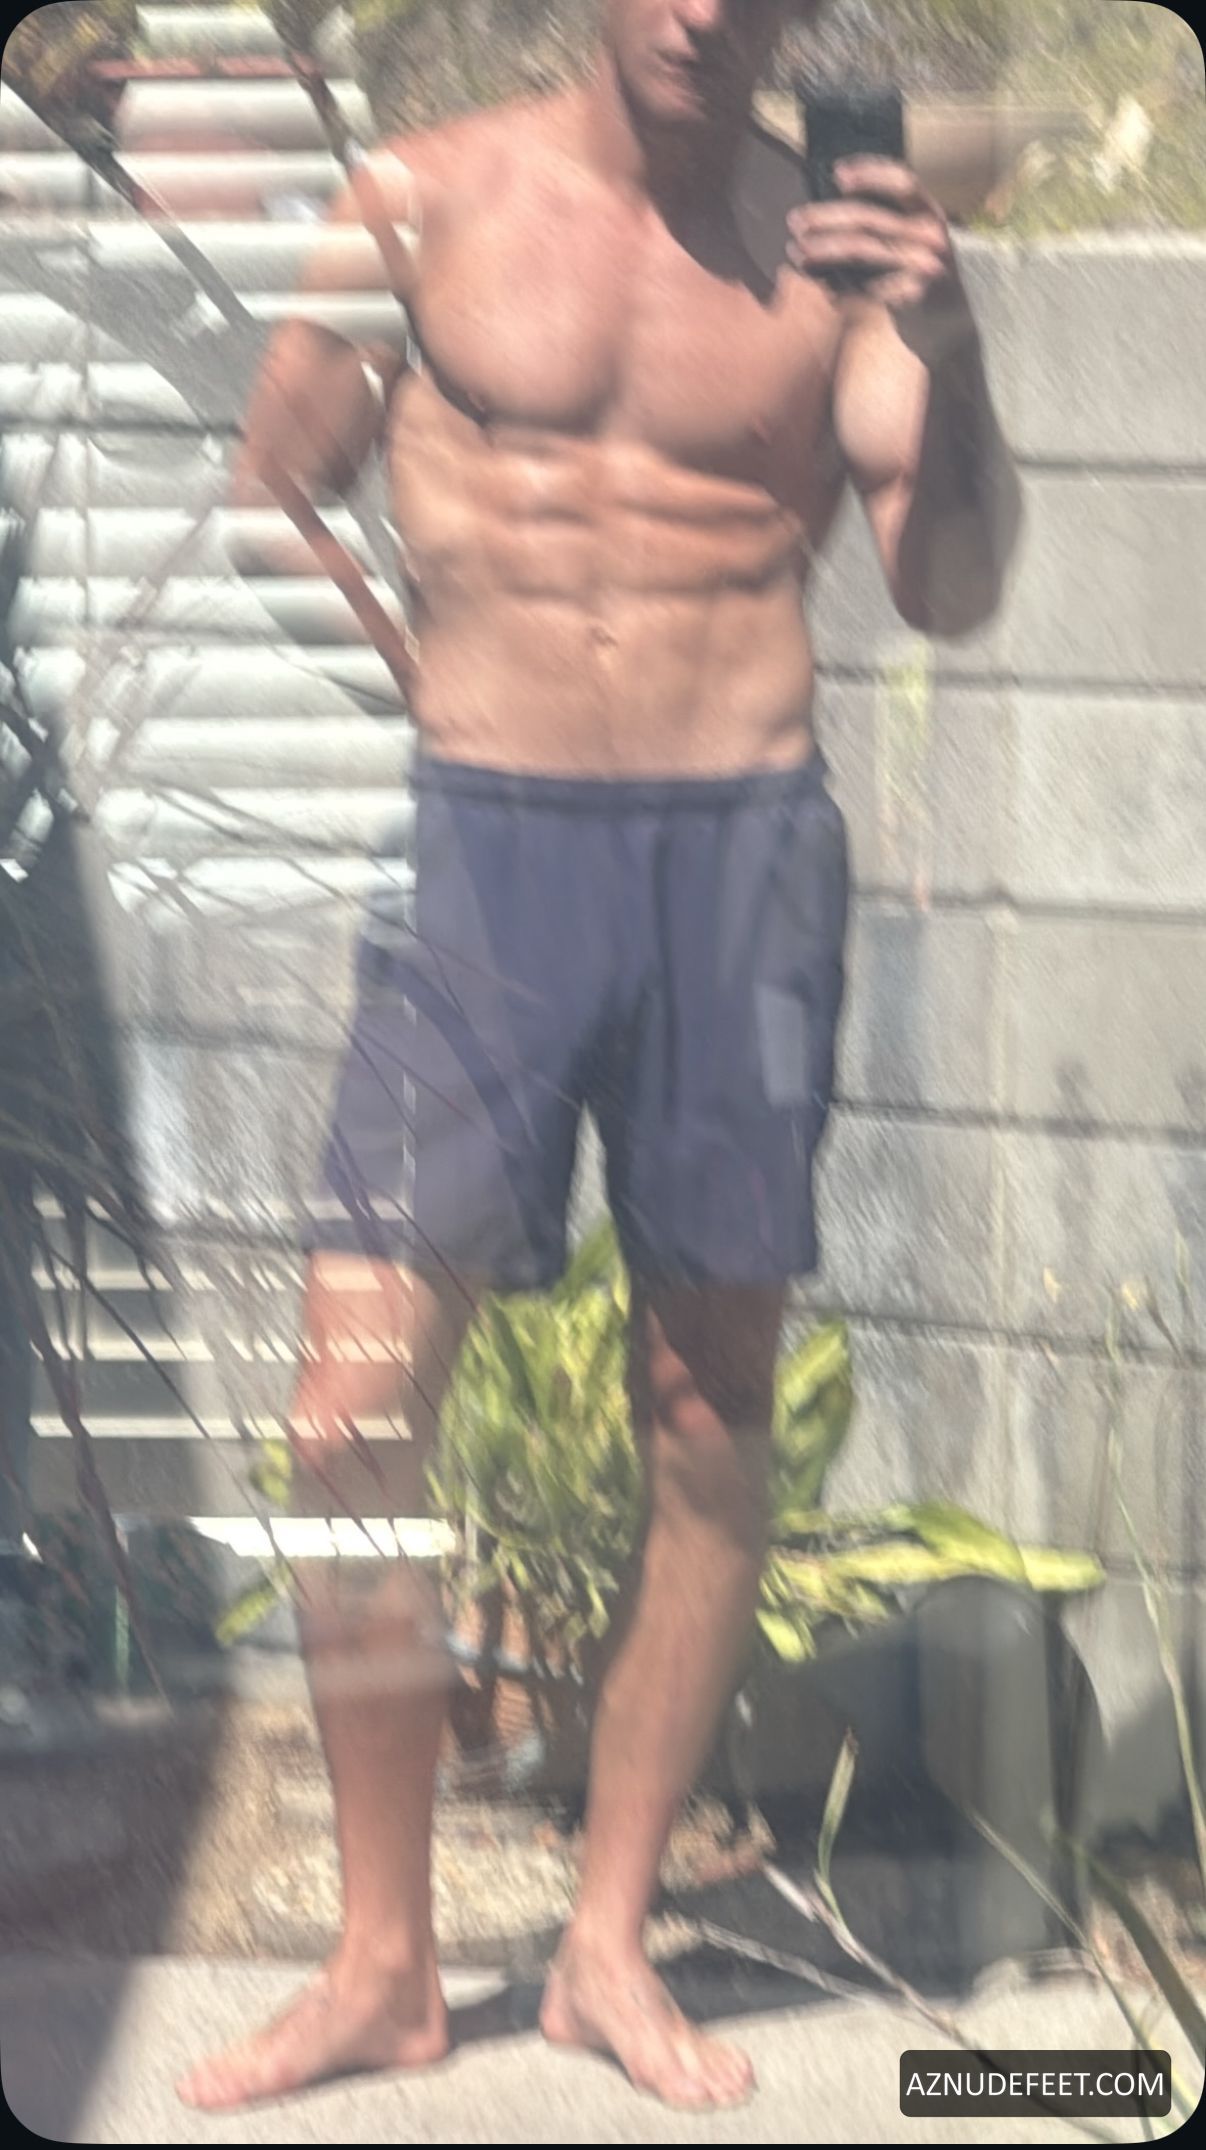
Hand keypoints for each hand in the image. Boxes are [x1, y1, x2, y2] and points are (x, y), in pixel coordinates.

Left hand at [787, 157, 976, 365]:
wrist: (947, 309)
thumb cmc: (917, 261)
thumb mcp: (910, 229)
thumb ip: (882, 213)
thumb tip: (831, 196)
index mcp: (927, 209)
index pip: (902, 181)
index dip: (870, 173)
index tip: (837, 175)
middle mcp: (929, 233)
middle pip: (869, 218)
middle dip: (826, 218)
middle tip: (795, 221)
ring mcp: (923, 265)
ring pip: (862, 250)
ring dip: (823, 249)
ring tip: (795, 251)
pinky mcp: (911, 294)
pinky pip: (866, 286)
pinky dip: (838, 284)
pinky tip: (818, 282)